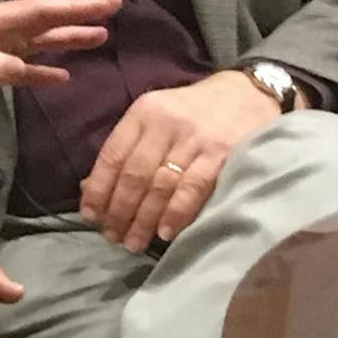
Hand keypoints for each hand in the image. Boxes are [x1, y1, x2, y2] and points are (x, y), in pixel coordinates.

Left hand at [78, 71, 294, 250]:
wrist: (247, 94)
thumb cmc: (191, 113)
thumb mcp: (154, 118)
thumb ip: (126, 149)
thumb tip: (90, 190)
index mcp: (143, 113)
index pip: (112, 156)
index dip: (98, 190)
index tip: (90, 216)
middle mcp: (165, 124)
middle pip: (134, 175)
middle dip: (119, 211)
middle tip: (112, 237)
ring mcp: (194, 139)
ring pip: (160, 185)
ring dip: (143, 219)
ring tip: (133, 243)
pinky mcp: (221, 154)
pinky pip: (192, 189)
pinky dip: (176, 213)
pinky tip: (165, 232)